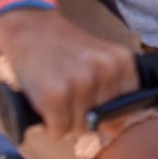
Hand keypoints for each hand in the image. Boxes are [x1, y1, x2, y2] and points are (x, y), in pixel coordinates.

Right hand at [0, 9, 136, 137]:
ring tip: (56, 95)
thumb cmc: (65, 49)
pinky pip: (58, 131)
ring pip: (79, 128)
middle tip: (68, 93)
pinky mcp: (54, 95)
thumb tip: (114, 130)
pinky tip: (45, 105)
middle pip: (101, 121)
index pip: (127, 108)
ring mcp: (81, 83)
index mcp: (122, 62)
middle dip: (83, 116)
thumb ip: (113, 90)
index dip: (107, 109)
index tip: (92, 97)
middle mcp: (106, 71)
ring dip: (65, 120)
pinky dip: (49, 126)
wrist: (30, 28)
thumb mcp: (99, 60)